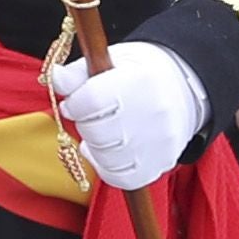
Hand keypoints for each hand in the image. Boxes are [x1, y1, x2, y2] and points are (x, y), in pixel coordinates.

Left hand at [48, 40, 210, 190]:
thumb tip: (55, 79)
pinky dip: (107, 167)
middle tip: (90, 117)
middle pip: (97, 132)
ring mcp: (160, 141)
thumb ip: (78, 73)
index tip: (75, 103)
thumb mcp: (111, 61)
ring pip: (106, 158)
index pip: (91, 101)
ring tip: (102, 132)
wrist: (183, 88)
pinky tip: (109, 151)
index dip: (74, 104)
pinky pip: (122, 178)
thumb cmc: (139, 75)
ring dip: (95, 147)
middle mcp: (154, 112)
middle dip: (84, 125)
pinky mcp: (162, 163)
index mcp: (140, 80)